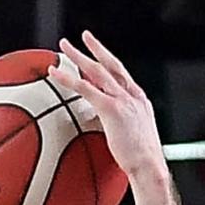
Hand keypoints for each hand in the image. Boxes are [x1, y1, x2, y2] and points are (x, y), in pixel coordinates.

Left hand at [48, 32, 163, 178]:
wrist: (150, 168)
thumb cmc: (142, 163)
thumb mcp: (134, 140)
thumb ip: (121, 130)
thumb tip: (109, 134)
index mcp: (139, 101)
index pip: (123, 75)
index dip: (111, 62)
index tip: (102, 54)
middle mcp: (132, 96)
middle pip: (112, 65)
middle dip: (97, 48)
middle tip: (85, 36)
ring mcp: (123, 100)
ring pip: (97, 70)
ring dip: (79, 55)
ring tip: (64, 46)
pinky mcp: (112, 108)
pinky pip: (85, 89)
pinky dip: (68, 79)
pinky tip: (54, 74)